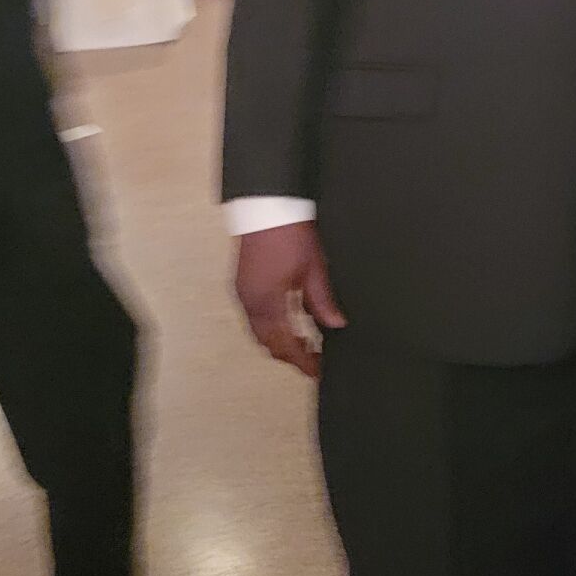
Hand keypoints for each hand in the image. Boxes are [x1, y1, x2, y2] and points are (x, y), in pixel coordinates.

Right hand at [235, 221, 346, 378]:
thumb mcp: (313, 268)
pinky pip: (253, 317)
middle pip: (268, 344)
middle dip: (290, 355)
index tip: (317, 370)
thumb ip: (322, 301)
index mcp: (268, 303)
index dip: (303, 361)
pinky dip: (269, 326)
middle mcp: (250, 303)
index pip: (286, 346)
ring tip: (303, 340)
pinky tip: (286, 320)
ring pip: (258, 333)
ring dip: (278, 341)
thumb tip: (335, 323)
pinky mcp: (241, 283)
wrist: (267, 205)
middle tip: (313, 357)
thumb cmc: (288, 231)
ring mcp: (242, 293)